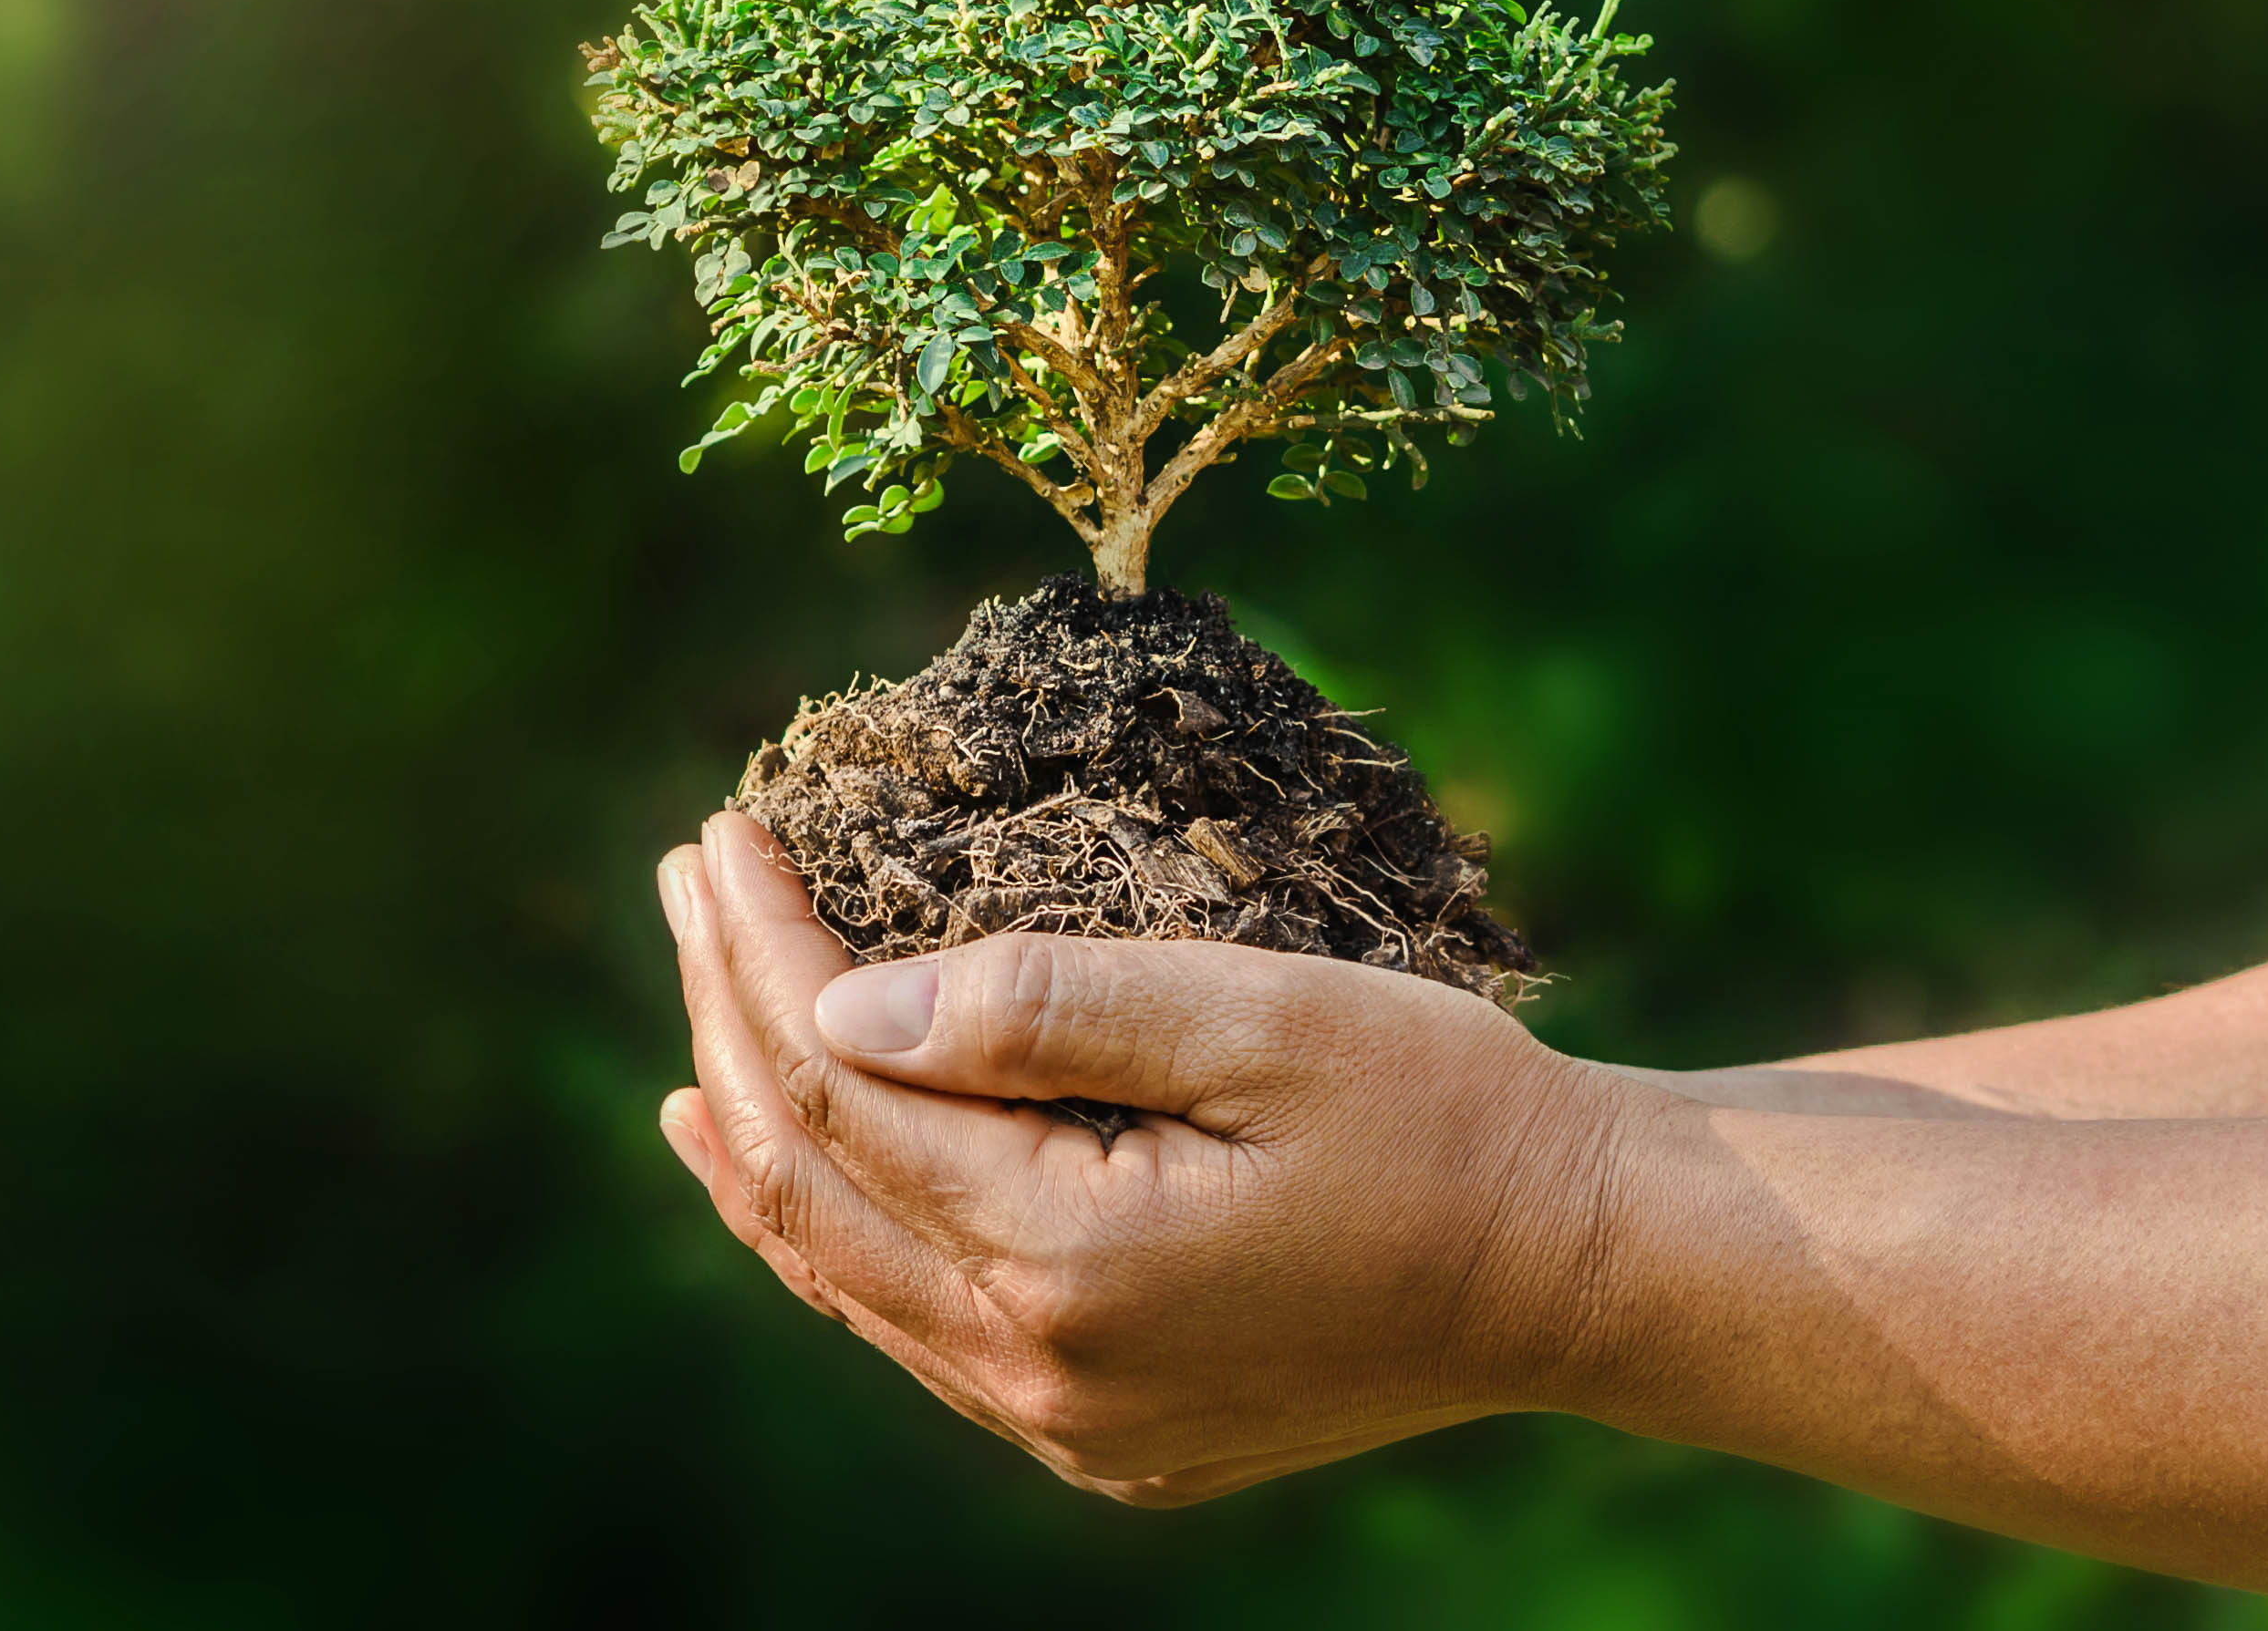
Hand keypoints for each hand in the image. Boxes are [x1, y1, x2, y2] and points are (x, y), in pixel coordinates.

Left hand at [653, 810, 1629, 1504]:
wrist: (1580, 1266)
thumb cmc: (1440, 1109)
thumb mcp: (1253, 1017)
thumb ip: (1042, 1008)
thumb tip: (838, 1002)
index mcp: (1072, 1262)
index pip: (844, 1086)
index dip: (764, 950)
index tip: (722, 830)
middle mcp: (1044, 1373)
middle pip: (814, 1185)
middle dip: (731, 1019)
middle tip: (687, 879)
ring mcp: (1072, 1424)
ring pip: (847, 1276)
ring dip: (759, 1140)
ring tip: (696, 1040)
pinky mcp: (1109, 1437)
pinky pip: (920, 1330)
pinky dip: (842, 1237)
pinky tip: (808, 1178)